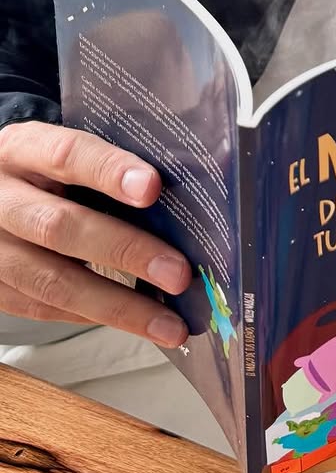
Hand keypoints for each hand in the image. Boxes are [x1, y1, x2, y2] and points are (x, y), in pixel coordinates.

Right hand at [0, 120, 190, 345]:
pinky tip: (133, 321)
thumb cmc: (42, 170)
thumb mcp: (60, 151)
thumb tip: (176, 195)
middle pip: (59, 227)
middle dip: (125, 251)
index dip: (109, 171)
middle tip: (178, 273)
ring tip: (168, 323)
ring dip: (118, 306)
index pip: (66, 154)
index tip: (152, 188)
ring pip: (52, 281)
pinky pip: (42, 308)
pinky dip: (92, 316)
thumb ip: (105, 165)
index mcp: (21, 149)